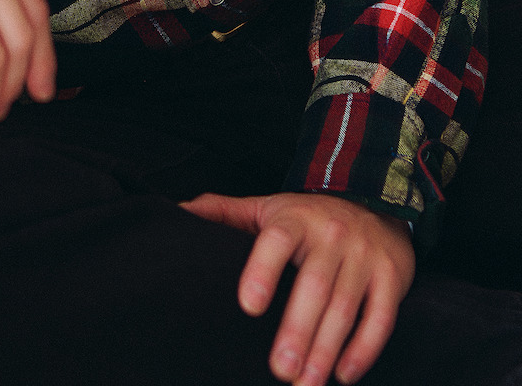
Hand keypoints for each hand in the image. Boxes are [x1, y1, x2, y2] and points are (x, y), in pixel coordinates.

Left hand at [180, 190, 414, 384]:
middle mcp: (331, 235)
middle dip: (297, 329)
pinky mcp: (392, 277)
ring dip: (326, 349)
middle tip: (279, 370)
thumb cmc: (307, 216)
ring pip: (346, 307)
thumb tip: (176, 210)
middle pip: (313, 285)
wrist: (375, 201)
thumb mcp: (267, 207)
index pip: (275, 242)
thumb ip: (225, 212)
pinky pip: (381, 317)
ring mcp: (364, 256)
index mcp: (295, 219)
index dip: (262, 271)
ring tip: (306, 383)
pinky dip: (364, 349)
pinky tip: (344, 375)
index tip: (248, 306)